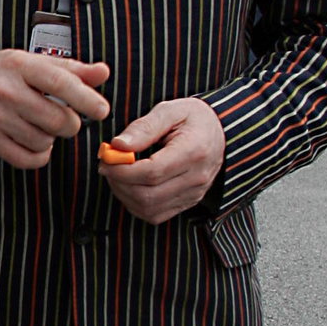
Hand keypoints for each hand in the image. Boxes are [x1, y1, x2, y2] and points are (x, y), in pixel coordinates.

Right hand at [0, 52, 109, 168]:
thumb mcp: (30, 62)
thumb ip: (69, 69)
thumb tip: (102, 73)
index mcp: (19, 66)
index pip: (60, 83)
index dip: (86, 99)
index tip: (101, 110)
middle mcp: (6, 91)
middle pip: (58, 120)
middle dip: (69, 124)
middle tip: (63, 118)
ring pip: (45, 142)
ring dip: (50, 138)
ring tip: (39, 126)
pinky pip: (28, 160)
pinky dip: (39, 156)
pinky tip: (33, 143)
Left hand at [98, 98, 225, 222]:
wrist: (220, 132)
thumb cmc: (192, 118)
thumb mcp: (170, 111)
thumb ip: (143, 127)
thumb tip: (117, 145)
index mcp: (194, 151)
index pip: (152, 172)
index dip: (122, 170)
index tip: (106, 159)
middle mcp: (197, 178)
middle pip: (148, 195)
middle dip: (119, 182)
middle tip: (107, 166)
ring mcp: (194, 194)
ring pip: (149, 209)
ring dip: (124, 194)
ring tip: (117, 174)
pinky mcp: (188, 203)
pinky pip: (156, 215)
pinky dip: (135, 204)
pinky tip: (130, 185)